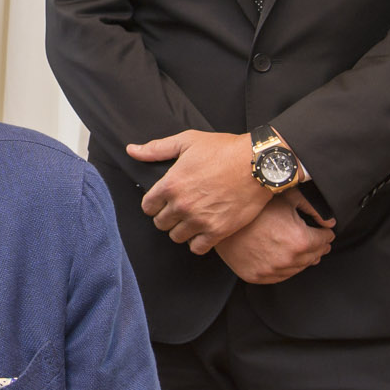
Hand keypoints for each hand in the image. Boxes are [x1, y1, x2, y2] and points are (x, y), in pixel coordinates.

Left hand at [127, 128, 270, 250]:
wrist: (258, 163)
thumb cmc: (224, 149)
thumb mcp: (187, 141)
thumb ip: (156, 149)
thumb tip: (132, 150)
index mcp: (170, 184)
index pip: (148, 206)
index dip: (154, 203)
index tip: (164, 200)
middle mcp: (182, 205)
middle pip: (161, 223)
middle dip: (167, 216)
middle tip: (180, 208)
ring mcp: (200, 220)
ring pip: (177, 237)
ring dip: (181, 229)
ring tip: (192, 219)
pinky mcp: (218, 231)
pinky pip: (197, 248)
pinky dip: (198, 242)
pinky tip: (204, 230)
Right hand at [213, 195, 334, 284]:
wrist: (223, 218)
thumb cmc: (255, 206)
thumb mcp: (289, 198)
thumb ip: (315, 208)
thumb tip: (330, 221)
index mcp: (300, 240)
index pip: (325, 240)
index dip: (324, 232)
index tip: (322, 230)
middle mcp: (288, 259)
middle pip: (315, 256)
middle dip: (316, 245)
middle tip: (314, 238)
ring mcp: (272, 271)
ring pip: (299, 268)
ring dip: (302, 258)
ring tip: (297, 246)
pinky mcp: (257, 276)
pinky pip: (280, 276)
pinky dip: (285, 267)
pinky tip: (283, 255)